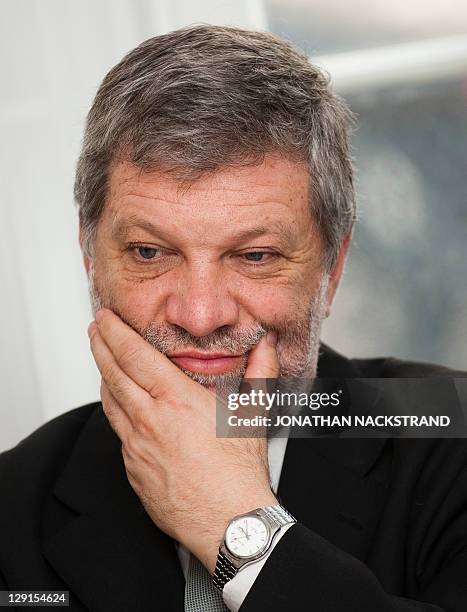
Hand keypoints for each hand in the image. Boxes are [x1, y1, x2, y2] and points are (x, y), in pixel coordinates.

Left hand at [88, 309, 278, 572]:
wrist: (228, 521)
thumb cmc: (239, 472)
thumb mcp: (253, 414)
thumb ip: (260, 372)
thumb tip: (266, 345)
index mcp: (176, 401)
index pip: (135, 356)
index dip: (116, 333)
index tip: (106, 319)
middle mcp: (150, 421)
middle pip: (113, 375)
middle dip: (101, 347)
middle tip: (96, 330)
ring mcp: (137, 447)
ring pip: (110, 404)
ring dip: (105, 378)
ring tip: (105, 364)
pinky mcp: (134, 470)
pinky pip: (119, 434)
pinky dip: (117, 413)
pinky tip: (124, 410)